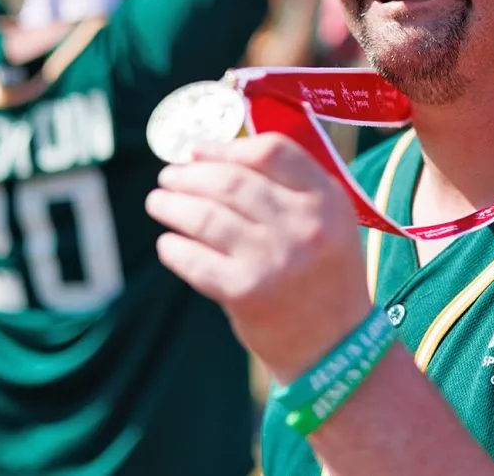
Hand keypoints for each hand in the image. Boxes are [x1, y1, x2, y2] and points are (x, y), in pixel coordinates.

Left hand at [146, 134, 371, 381]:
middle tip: (168, 177)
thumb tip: (213, 156)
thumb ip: (287, 186)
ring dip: (172, 205)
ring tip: (158, 202)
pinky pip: (194, 259)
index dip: (225, 147)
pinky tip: (168, 244)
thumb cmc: (322, 273)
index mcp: (326, 200)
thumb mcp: (327, 220)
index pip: (271, 152)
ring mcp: (273, 259)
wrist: (335, 345)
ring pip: (206, 216)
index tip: (197, 150)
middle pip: (231, 181)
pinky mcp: (245, 292)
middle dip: (189, 175)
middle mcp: (303, 225)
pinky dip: (174, 248)